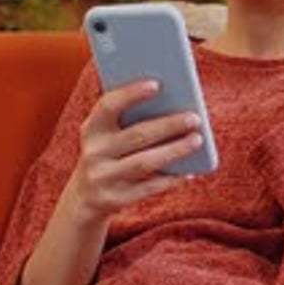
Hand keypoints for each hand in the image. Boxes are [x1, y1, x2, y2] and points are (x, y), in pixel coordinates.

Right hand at [72, 79, 202, 218]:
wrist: (86, 198)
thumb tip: (173, 103)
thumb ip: (130, 118)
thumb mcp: (108, 135)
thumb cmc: (109, 154)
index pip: (108, 106)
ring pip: (144, 163)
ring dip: (174, 150)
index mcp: (91, 129)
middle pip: (136, 135)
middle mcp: (94, 153)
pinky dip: (171, 178)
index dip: (130, 94)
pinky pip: (149, 188)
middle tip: (195, 117)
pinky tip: (189, 170)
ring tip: (198, 139)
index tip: (157, 84)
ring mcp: (102, 178)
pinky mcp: (114, 200)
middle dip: (168, 125)